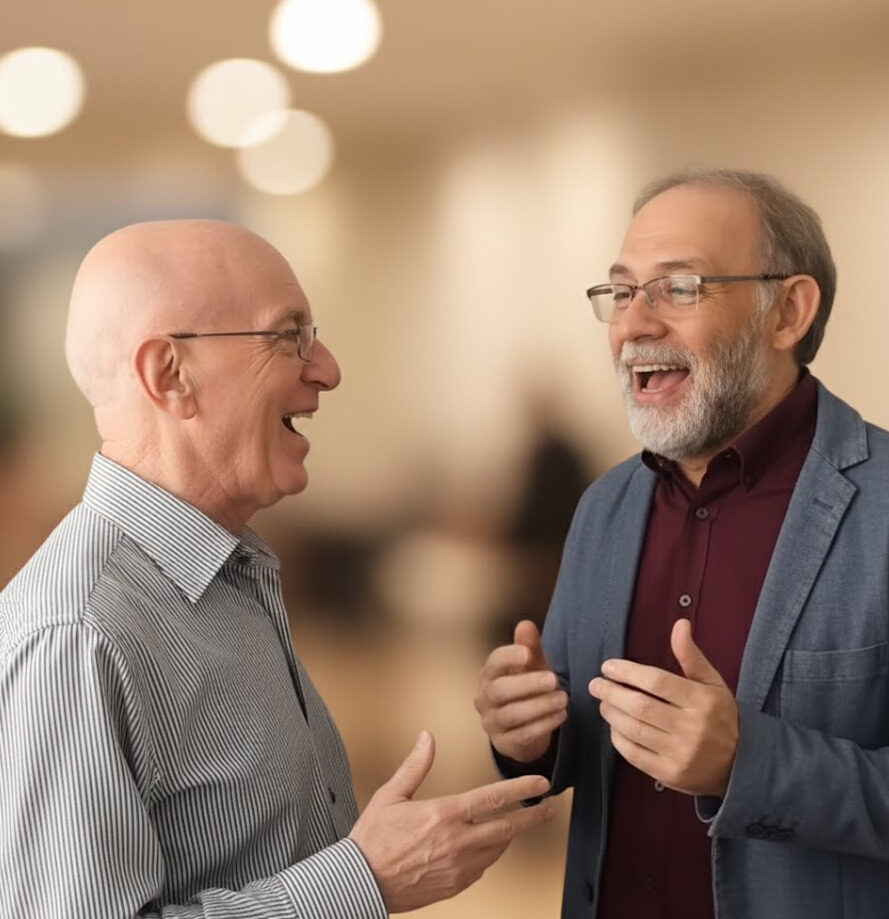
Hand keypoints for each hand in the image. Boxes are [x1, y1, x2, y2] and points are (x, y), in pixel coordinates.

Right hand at [349, 730, 553, 912]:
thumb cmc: (373, 840)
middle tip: (548, 808)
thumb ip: (415, 765)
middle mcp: (457, 842)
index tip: (540, 784)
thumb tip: (426, 738)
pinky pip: (482, 868)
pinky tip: (488, 848)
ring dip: (511, 835)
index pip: (494, 798)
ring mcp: (458, 867)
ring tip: (519, 824)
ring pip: (498, 849)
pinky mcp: (454, 885)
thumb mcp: (390, 795)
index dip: (522, 788)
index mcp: (444, 815)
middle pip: (507, 827)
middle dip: (532, 816)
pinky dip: (490, 855)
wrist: (361, 883)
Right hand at [474, 620, 567, 762]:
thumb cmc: (527, 688)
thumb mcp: (531, 666)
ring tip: (563, 699)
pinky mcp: (504, 744)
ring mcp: (491, 723)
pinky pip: (522, 735)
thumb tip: (525, 624)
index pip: (493, 663)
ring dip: (540, 706)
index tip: (528, 653)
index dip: (509, 656)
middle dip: (528, 684)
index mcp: (489, 675)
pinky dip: (544, 724)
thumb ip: (529, 646)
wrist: (526, 726)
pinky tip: (561, 715)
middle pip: (499, 690)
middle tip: (553, 680)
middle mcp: (484, 699)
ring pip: (511, 714)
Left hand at [588, 618, 738, 795]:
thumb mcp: (712, 683)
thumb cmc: (721, 716)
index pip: (656, 682)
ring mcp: (680, 754)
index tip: (608, 667)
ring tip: (603, 702)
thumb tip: (680, 624)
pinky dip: (618, 738)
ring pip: (634, 730)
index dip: (627, 672)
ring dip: (611, 713)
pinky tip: (614, 726)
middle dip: (612, 692)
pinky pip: (634, 754)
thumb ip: (691, 655)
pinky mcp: (670, 775)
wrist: (741, 765)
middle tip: (596, 684)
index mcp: (702, 701)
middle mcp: (692, 728)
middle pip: (640, 706)